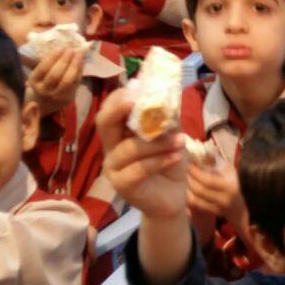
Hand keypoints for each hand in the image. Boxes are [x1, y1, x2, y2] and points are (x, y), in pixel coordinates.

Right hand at [27, 48, 83, 114]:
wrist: (47, 101)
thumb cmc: (42, 80)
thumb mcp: (37, 72)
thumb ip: (41, 60)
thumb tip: (50, 42)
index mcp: (34, 81)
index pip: (43, 68)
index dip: (53, 57)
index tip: (61, 48)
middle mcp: (44, 90)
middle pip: (56, 75)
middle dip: (64, 60)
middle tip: (71, 49)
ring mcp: (57, 95)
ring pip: (67, 80)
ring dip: (74, 66)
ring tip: (78, 54)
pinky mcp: (69, 97)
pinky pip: (76, 83)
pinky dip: (80, 71)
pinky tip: (82, 62)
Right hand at [97, 89, 186, 218]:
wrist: (174, 197)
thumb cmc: (169, 163)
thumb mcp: (172, 137)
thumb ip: (168, 120)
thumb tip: (169, 95)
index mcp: (120, 133)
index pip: (109, 110)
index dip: (120, 97)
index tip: (138, 87)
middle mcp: (111, 148)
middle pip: (104, 124)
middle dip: (119, 109)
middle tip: (136, 101)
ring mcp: (114, 168)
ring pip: (129, 148)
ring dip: (157, 142)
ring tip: (180, 140)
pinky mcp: (123, 185)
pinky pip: (139, 169)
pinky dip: (160, 160)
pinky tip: (177, 156)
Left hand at [187, 160, 247, 230]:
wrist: (246, 204)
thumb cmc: (237, 181)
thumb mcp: (230, 168)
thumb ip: (215, 160)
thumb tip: (200, 151)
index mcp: (229, 186)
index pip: (208, 180)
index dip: (196, 172)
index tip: (190, 164)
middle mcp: (223, 199)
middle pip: (199, 190)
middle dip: (189, 179)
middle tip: (184, 171)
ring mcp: (218, 208)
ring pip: (195, 199)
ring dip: (187, 189)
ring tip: (185, 180)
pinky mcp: (213, 213)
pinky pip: (196, 206)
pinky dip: (190, 197)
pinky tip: (188, 190)